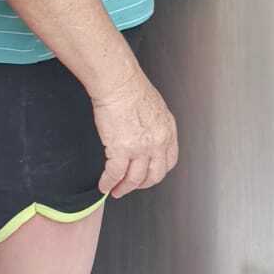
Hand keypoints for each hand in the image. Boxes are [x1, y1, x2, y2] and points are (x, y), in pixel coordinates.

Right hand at [91, 66, 178, 196]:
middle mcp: (158, 142)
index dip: (157, 172)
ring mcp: (141, 148)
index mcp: (168, 131)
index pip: (169, 162)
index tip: (148, 176)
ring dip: (124, 188)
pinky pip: (115, 174)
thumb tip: (148, 135)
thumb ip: (155, 126)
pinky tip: (104, 185)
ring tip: (115, 190)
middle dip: (141, 185)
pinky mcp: (121, 150)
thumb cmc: (132, 88)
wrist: (119, 82)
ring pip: (134, 179)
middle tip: (131, 187)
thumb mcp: (156, 108)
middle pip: (154, 175)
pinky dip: (108, 183)